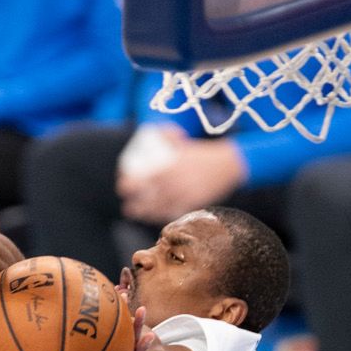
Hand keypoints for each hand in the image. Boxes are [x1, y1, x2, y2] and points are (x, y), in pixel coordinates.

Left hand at [117, 138, 245, 224]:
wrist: (228, 165)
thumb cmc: (204, 153)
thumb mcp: (185, 143)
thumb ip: (169, 137)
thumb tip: (154, 132)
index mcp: (167, 169)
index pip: (140, 181)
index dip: (128, 186)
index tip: (123, 187)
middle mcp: (173, 185)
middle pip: (146, 200)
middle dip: (133, 206)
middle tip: (128, 205)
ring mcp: (182, 197)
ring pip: (158, 210)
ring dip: (144, 214)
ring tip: (137, 214)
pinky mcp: (192, 205)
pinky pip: (173, 214)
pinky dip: (162, 217)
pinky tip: (155, 217)